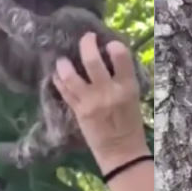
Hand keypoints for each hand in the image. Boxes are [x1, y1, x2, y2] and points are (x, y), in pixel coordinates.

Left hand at [53, 32, 148, 173]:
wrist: (121, 152)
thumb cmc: (131, 123)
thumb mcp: (133, 97)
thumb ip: (123, 79)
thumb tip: (108, 57)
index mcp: (127, 87)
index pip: (121, 57)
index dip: (114, 46)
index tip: (109, 43)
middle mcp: (107, 92)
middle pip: (92, 61)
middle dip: (87, 44)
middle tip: (87, 38)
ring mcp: (90, 102)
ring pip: (71, 76)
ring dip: (65, 64)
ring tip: (63, 60)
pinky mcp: (78, 111)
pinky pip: (64, 92)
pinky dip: (59, 80)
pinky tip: (57, 75)